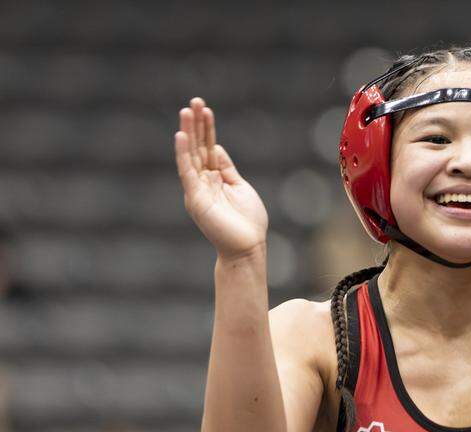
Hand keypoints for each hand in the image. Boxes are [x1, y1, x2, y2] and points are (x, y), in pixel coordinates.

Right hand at [174, 97, 268, 261]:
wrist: (247, 247)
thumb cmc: (247, 221)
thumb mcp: (239, 187)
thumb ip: (226, 168)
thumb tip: (216, 148)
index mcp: (215, 178)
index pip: (208, 147)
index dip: (207, 129)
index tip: (205, 109)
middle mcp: (203, 181)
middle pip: (197, 147)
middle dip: (195, 124)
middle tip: (194, 101)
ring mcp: (197, 189)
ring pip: (190, 155)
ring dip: (187, 132)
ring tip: (186, 111)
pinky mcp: (195, 199)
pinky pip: (187, 172)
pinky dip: (183, 154)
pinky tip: (181, 136)